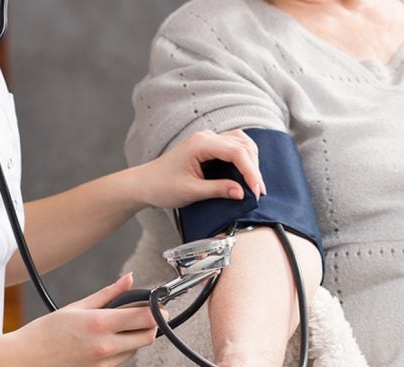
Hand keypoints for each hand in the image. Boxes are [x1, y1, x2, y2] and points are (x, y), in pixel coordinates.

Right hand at [7, 273, 163, 366]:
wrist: (20, 364)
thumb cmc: (43, 334)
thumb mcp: (76, 307)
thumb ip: (108, 294)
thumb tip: (130, 279)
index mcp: (99, 324)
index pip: (145, 318)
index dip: (158, 311)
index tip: (160, 307)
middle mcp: (105, 347)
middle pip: (147, 337)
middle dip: (148, 326)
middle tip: (139, 318)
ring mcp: (102, 366)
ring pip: (132, 351)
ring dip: (129, 341)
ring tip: (106, 333)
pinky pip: (115, 364)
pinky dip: (112, 354)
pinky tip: (92, 348)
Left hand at [138, 129, 266, 208]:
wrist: (145, 184)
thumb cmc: (162, 186)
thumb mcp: (191, 191)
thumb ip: (218, 190)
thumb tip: (242, 193)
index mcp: (201, 144)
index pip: (236, 152)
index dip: (250, 171)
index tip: (257, 191)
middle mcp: (206, 137)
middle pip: (243, 145)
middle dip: (254, 168)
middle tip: (258, 192)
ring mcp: (208, 140)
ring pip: (241, 143)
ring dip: (251, 161)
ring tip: (254, 184)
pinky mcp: (209, 147)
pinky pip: (234, 147)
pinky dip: (244, 160)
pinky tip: (246, 175)